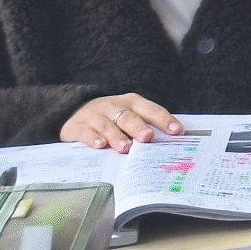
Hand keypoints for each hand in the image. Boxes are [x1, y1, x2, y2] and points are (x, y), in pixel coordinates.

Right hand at [60, 93, 181, 151]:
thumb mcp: (127, 115)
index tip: (176, 131)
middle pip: (129, 117)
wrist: (74, 110)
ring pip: (108, 126)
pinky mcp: (78, 126)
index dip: (164, 120)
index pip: (151, 110)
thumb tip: (167, 142)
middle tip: (148, 137)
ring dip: (118, 137)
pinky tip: (101, 146)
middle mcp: (114, 107)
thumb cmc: (110, 116)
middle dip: (140, 127)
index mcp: (132, 102)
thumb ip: (144, 125)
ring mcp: (96, 116)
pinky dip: (94, 139)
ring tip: (126, 147)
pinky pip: (87, 132)